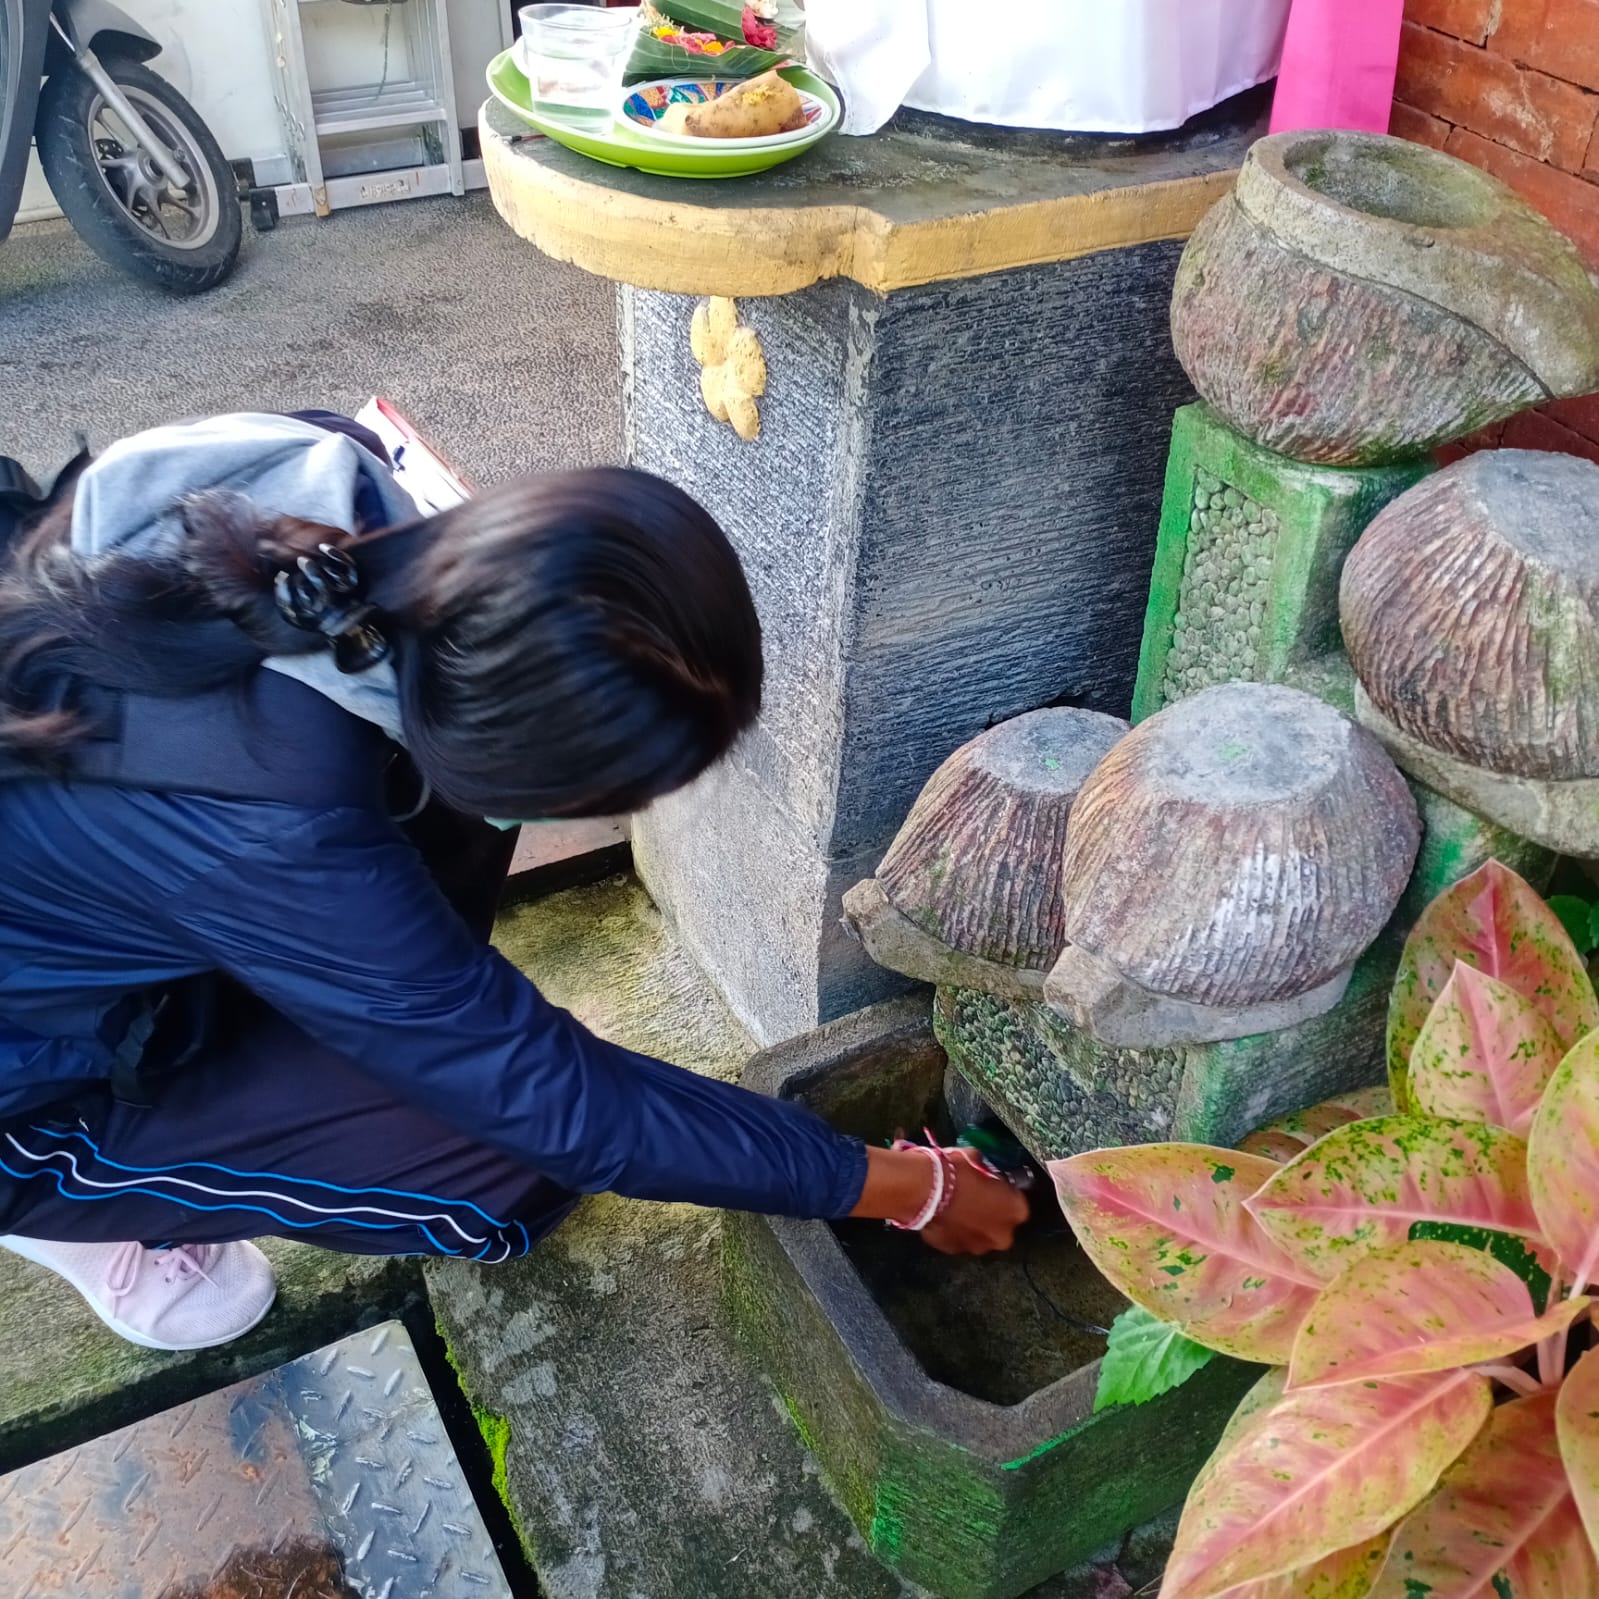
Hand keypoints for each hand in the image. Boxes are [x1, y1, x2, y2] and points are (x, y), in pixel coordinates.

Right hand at [851, 1144, 1028, 1255]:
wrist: (922, 1189)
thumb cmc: (956, 1170)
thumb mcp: (977, 1159)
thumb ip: (987, 1171)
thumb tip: (984, 1171)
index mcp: (1016, 1211)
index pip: (1017, 1201)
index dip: (1004, 1192)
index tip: (993, 1185)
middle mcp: (1002, 1235)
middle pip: (1001, 1224)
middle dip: (991, 1214)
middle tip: (974, 1197)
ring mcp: (978, 1247)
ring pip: (979, 1235)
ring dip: (972, 1224)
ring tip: (955, 1208)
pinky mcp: (954, 1252)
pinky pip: (958, 1239)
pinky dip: (954, 1230)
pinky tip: (943, 1216)